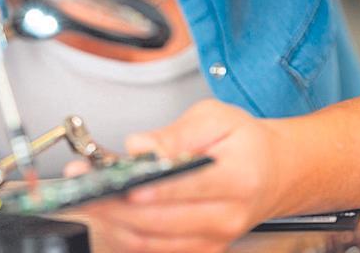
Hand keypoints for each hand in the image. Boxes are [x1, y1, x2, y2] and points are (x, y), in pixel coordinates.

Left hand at [67, 99, 279, 252]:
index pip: (189, 188)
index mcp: (237, 178)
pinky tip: (108, 214)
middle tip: (85, 186)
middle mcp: (227, 217)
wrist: (274, 172)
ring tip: (87, 198)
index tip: (126, 185)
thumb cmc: (246, 143)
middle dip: (116, 205)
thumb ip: (175, 134)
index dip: (154, 190)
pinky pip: (154, 250)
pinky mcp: (200, 250)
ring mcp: (213, 240)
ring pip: (152, 241)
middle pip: (162, 220)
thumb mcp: (216, 119)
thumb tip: (141, 147)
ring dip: (113, 222)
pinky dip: (125, 235)